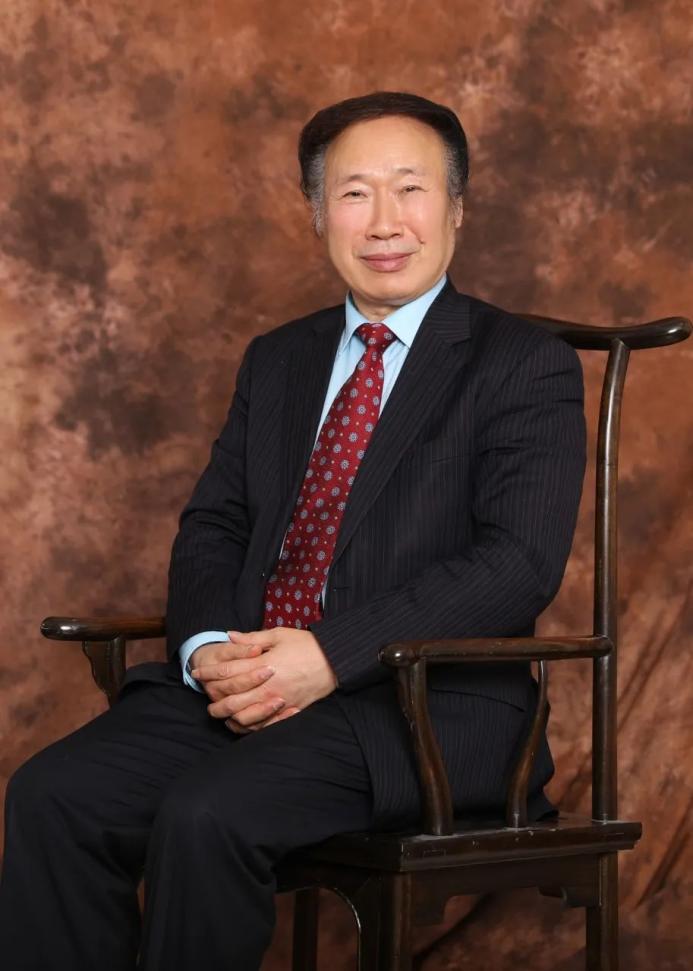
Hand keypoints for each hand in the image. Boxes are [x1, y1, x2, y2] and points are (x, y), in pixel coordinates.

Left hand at [191, 628, 336, 731]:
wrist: (336, 661)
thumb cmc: (307, 645)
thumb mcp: (279, 635)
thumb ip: (251, 638)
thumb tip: (229, 636)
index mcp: (263, 664)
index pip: (227, 671)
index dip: (208, 672)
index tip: (196, 672)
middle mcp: (268, 686)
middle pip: (230, 698)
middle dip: (213, 697)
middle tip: (204, 693)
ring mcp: (278, 702)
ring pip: (244, 716)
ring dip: (227, 715)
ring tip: (218, 710)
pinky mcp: (288, 712)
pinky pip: (263, 725)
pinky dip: (248, 726)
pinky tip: (240, 721)